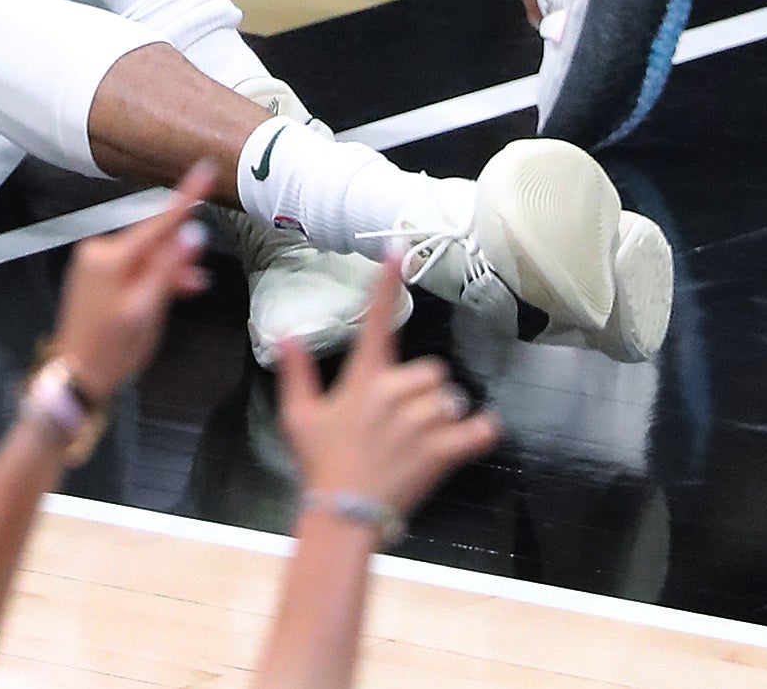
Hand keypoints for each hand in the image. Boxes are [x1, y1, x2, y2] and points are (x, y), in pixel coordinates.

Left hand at [48, 162, 213, 396]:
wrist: (76, 375)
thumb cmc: (112, 348)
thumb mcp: (147, 310)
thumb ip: (169, 269)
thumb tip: (193, 233)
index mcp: (110, 257)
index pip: (157, 222)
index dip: (186, 196)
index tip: (205, 169)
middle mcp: (98, 250)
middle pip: (152, 240)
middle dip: (179, 254)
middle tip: (198, 279)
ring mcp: (94, 262)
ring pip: (145, 255)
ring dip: (168, 269)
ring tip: (191, 288)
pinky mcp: (95, 274)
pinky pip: (132, 265)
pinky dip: (151, 275)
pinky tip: (172, 289)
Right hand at [276, 270, 499, 518]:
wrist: (343, 514)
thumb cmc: (319, 463)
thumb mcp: (298, 416)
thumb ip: (296, 372)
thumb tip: (285, 333)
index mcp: (363, 379)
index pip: (376, 320)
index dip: (386, 283)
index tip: (397, 251)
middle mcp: (395, 394)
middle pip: (431, 371)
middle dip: (423, 391)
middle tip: (402, 419)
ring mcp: (421, 423)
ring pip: (451, 400)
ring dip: (442, 416)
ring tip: (419, 441)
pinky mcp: (442, 452)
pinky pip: (478, 429)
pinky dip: (481, 431)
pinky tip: (475, 434)